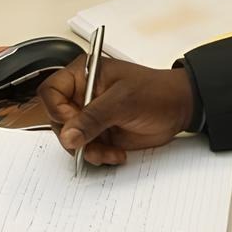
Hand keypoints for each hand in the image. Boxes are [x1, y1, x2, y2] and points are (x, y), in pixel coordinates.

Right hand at [37, 56, 195, 165]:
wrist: (180, 109)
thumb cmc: (156, 92)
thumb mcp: (123, 101)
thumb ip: (92, 118)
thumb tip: (68, 135)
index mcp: (84, 75)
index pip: (51, 91)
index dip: (56, 110)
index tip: (71, 122)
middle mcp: (83, 95)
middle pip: (58, 120)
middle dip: (74, 136)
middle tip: (92, 142)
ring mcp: (91, 116)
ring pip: (71, 139)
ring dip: (88, 150)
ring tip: (109, 152)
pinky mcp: (100, 133)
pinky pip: (87, 149)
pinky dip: (98, 156)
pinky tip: (115, 154)